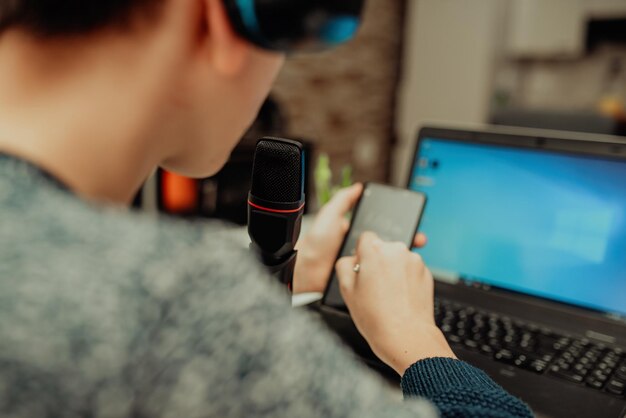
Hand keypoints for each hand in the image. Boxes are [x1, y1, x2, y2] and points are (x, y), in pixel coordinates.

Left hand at [293, 184, 426, 293]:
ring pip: (386, 263)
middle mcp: (361, 252)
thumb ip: (342, 201)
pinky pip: (379, 279)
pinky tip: (399, 272)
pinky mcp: (363, 283)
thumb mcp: (329, 217)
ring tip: (410, 255)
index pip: (380, 230)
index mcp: (355, 236)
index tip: (410, 223)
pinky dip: (390, 277)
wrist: (307, 275)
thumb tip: (357, 187)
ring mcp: (363, 268)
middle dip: (403, 243)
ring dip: (400, 260)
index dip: (395, 226)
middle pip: (387, 246)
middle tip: (417, 240)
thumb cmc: (315, 246)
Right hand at [335, 232, 455, 375]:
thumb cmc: (376, 317)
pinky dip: (405, 280)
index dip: (362, 255)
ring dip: (393, 271)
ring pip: (398, 259)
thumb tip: (351, 260)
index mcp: (374, 249)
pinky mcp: (426, 273)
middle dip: (378, 263)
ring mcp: (414, 261)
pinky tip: (400, 298)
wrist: (406, 337)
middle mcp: (396, 250)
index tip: (362, 270)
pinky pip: (411, 270)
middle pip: (383, 248)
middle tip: (373, 288)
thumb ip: (344, 265)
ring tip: (388, 296)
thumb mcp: (346, 290)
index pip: (365, 238)